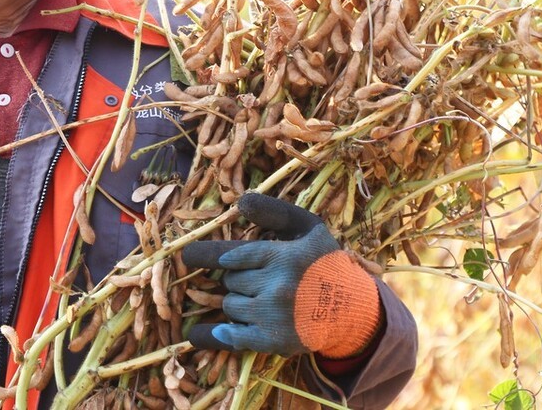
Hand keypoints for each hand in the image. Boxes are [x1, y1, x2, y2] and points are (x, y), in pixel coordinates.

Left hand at [181, 193, 380, 358]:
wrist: (352, 310)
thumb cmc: (326, 264)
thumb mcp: (308, 228)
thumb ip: (276, 212)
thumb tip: (241, 201)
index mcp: (283, 257)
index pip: (233, 256)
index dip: (211, 256)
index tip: (190, 256)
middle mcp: (277, 286)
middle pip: (230, 281)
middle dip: (235, 279)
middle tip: (254, 281)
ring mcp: (274, 315)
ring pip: (230, 305)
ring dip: (236, 302)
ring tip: (257, 300)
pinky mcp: (273, 340)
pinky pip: (233, 337)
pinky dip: (218, 334)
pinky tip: (206, 332)